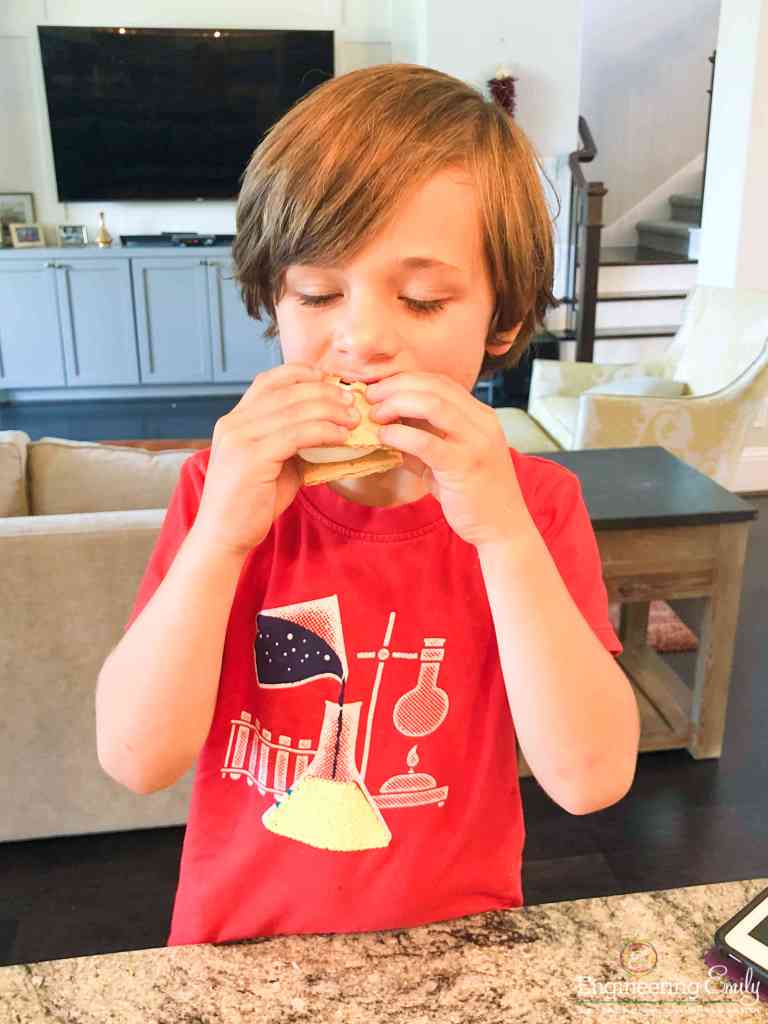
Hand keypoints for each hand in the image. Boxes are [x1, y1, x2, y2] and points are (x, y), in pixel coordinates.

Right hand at [192, 363, 359, 555]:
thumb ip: (291, 442)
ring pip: (295, 410)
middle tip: (351, 402)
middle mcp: (234, 423)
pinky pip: (297, 435)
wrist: (223, 535)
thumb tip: (328, 429)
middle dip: (325, 392)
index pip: (269, 380)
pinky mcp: (252, 458)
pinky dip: (324, 432)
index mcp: (235, 420)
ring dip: (330, 411)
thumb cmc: (250, 503)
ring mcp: (240, 438)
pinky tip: (341, 437)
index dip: (302, 374)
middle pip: (287, 392)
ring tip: (353, 419)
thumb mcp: (272, 464)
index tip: (330, 380)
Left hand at [365, 372, 532, 548]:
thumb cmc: (473, 493)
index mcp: (480, 415)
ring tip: (375, 415)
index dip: (406, 379)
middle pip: (434, 386)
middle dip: (396, 386)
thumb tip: (387, 426)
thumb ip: (424, 438)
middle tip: (370, 397)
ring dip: (396, 403)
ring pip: (432, 404)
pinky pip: (426, 441)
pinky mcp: (464, 465)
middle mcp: (482, 422)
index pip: (440, 381)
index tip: (380, 388)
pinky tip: (384, 437)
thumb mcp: (449, 458)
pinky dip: (400, 434)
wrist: (502, 527)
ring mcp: (476, 442)